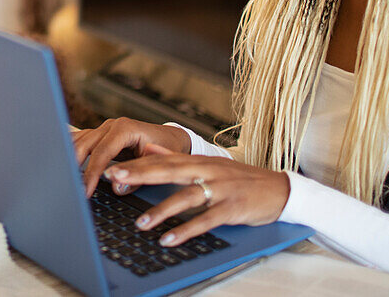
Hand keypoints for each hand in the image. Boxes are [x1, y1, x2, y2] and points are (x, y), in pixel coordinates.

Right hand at [72, 118, 191, 196]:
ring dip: (69, 158)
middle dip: (74, 166)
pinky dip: (71, 151)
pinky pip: (81, 141)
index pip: (101, 152)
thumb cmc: (167, 151)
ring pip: (79, 141)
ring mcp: (104, 129)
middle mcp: (112, 126)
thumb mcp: (157, 166)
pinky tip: (61, 162)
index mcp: (125, 129)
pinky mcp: (101, 135)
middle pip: (84, 144)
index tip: (85, 191)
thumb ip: (137, 177)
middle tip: (69, 188)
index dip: (91, 173)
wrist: (172, 139)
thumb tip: (116, 186)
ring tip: (60, 177)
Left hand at [104, 144, 290, 246]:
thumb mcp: (207, 163)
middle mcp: (206, 171)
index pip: (161, 160)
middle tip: (114, 179)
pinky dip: (186, 230)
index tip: (110, 167)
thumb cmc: (238, 178)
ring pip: (185, 197)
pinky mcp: (232, 208)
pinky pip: (206, 220)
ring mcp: (220, 189)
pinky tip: (169, 239)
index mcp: (197, 160)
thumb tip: (147, 148)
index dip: (135, 164)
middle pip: (168, 171)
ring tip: (140, 223)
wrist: (279, 189)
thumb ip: (175, 156)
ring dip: (161, 210)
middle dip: (139, 175)